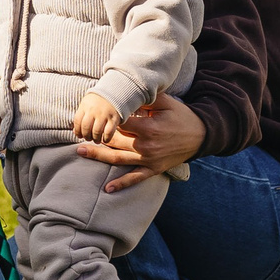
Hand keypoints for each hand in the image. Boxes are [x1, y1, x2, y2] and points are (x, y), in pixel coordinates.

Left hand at [72, 92, 121, 143]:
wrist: (114, 93)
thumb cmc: (97, 101)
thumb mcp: (86, 104)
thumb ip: (81, 116)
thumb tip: (75, 131)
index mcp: (85, 106)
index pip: (77, 121)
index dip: (77, 131)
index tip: (79, 135)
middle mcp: (94, 110)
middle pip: (86, 128)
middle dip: (86, 136)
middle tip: (88, 138)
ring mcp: (104, 115)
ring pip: (97, 131)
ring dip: (95, 139)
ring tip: (96, 140)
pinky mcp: (114, 119)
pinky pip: (108, 132)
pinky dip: (106, 138)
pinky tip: (104, 139)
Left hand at [74, 92, 207, 193]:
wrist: (202, 136)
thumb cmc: (182, 116)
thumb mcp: (166, 102)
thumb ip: (146, 98)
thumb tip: (128, 91)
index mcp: (148, 128)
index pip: (120, 123)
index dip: (107, 118)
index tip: (95, 113)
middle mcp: (146, 145)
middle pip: (115, 141)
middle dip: (96, 136)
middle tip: (78, 132)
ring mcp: (149, 159)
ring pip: (119, 159)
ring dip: (99, 156)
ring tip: (81, 152)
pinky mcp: (154, 169)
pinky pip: (135, 178)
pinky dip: (121, 184)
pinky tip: (107, 189)